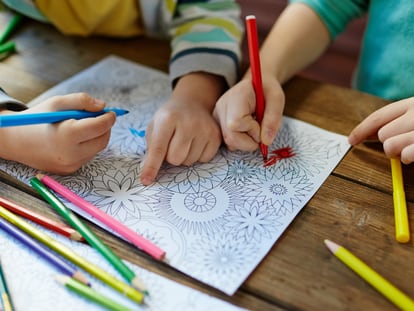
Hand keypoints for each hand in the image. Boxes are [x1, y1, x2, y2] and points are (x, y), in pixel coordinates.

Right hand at [0, 93, 115, 173]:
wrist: (15, 141)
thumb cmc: (37, 119)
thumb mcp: (57, 103)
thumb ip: (82, 101)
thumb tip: (102, 106)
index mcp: (67, 134)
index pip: (99, 126)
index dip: (109, 118)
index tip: (112, 112)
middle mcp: (71, 153)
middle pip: (102, 140)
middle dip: (106, 128)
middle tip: (102, 118)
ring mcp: (70, 164)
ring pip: (96, 149)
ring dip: (96, 137)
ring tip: (82, 126)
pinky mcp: (69, 171)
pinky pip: (87, 156)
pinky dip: (87, 146)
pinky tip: (75, 139)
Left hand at [140, 73, 223, 185]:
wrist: (192, 104)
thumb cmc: (170, 118)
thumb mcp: (155, 126)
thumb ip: (151, 148)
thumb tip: (149, 173)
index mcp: (168, 118)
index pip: (158, 148)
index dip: (152, 166)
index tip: (146, 180)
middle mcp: (188, 122)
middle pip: (175, 159)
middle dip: (171, 157)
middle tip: (172, 144)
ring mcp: (204, 129)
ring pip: (189, 161)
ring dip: (184, 156)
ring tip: (185, 141)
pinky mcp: (216, 136)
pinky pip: (203, 160)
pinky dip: (197, 155)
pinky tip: (196, 142)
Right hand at [213, 74, 284, 150]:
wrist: (255, 85)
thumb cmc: (266, 90)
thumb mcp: (277, 99)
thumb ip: (273, 119)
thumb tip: (266, 141)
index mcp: (236, 96)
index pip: (236, 123)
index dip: (252, 130)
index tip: (261, 122)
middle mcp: (221, 106)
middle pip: (230, 137)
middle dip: (249, 141)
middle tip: (259, 129)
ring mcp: (217, 116)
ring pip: (229, 142)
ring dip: (246, 142)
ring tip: (252, 127)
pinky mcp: (218, 124)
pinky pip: (228, 142)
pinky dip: (240, 141)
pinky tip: (245, 130)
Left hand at [348, 97, 413, 163]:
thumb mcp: (413, 116)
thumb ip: (395, 121)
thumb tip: (368, 135)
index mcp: (412, 104)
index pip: (378, 117)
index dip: (361, 130)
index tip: (351, 140)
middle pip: (382, 134)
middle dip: (387, 142)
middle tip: (401, 144)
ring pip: (390, 146)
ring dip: (396, 152)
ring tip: (409, 148)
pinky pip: (405, 155)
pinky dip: (407, 158)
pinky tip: (413, 155)